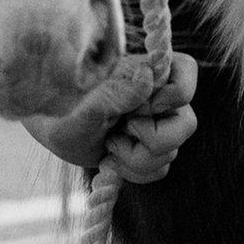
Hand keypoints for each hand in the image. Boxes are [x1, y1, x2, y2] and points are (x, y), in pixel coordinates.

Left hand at [25, 53, 198, 183]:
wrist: (55, 131)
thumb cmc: (64, 109)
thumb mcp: (83, 105)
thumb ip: (115, 93)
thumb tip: (147, 77)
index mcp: (146, 72)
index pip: (186, 72)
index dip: (173, 95)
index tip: (141, 107)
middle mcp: (158, 97)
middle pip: (187, 124)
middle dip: (153, 140)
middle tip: (121, 131)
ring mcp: (157, 125)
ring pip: (171, 153)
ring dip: (134, 158)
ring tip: (108, 145)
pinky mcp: (150, 151)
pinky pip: (159, 170)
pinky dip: (133, 171)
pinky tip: (111, 159)